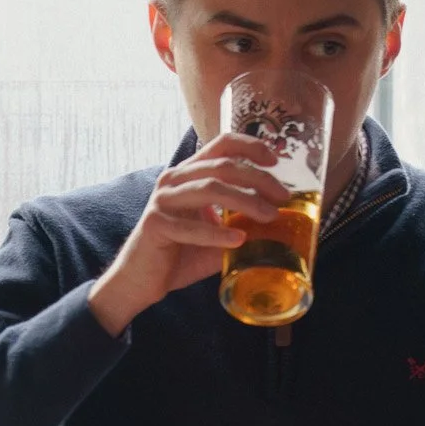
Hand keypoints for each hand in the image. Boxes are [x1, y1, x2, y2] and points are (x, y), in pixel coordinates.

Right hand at [87, 133, 289, 336]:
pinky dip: (217, 234)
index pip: (221, 144)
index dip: (250, 146)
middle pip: (222, 166)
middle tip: (283, 197)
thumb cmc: (179, 256)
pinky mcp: (155, 224)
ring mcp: (163, 200)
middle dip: (258, 179)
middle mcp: (174, 180)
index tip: (276, 160)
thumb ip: (239, 223)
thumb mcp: (216, 235)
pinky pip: (191, 227)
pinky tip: (238, 240)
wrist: (141, 281)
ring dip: (245, 201)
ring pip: (210, 189)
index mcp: (188, 174)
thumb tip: (278, 224)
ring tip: (269, 217)